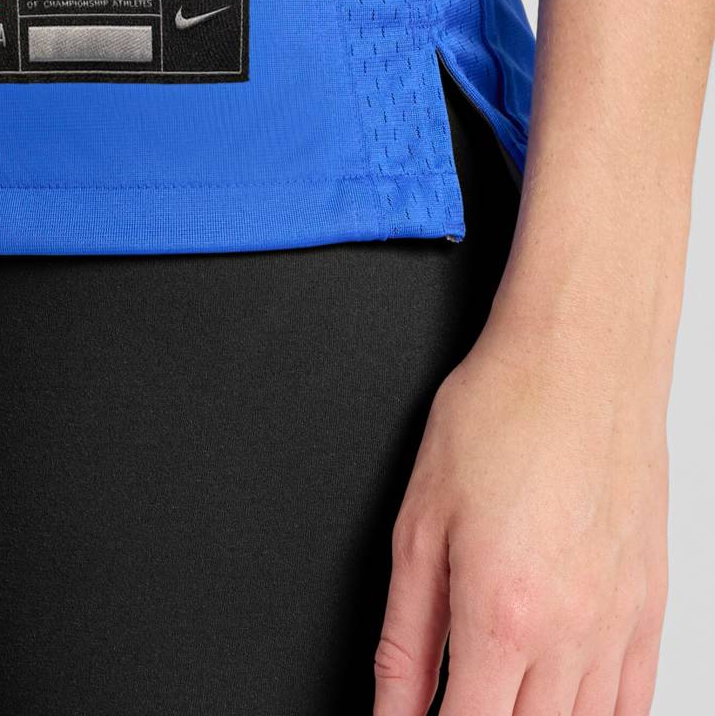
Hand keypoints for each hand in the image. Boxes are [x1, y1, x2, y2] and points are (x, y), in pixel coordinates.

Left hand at [372, 310, 668, 714]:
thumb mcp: (419, 524)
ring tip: (497, 698)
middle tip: (451, 703)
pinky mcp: (651, 606)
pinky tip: (566, 705)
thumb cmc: (500, 418)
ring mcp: (621, 626)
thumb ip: (405, 635)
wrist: (581, 361)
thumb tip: (392, 706)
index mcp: (501, 616)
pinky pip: (634, 702)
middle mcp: (571, 635)